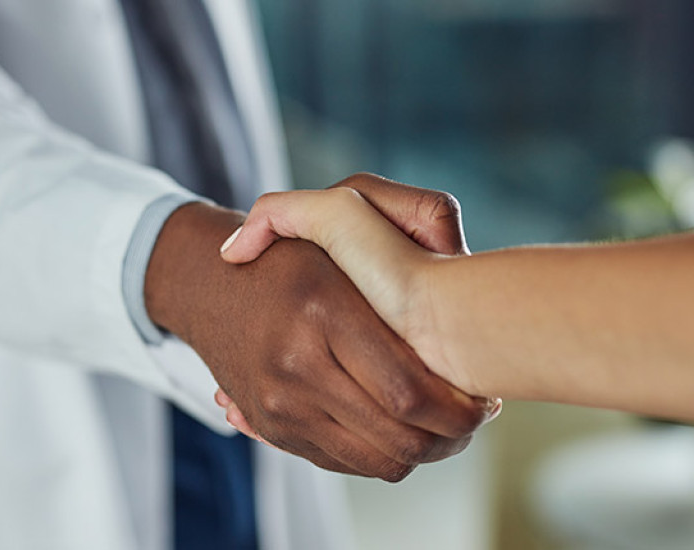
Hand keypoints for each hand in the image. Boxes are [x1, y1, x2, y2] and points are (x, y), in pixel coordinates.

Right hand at [147, 174, 495, 480]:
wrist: (208, 288)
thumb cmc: (295, 253)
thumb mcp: (346, 213)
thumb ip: (415, 216)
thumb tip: (463, 272)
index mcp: (323, 307)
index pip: (408, 389)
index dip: (458, 407)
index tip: (486, 399)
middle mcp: (295, 362)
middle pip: (398, 435)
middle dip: (452, 438)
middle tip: (477, 419)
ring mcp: (279, 402)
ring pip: (377, 460)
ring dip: (424, 453)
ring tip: (445, 428)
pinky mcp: (273, 427)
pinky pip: (344, 464)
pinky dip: (383, 455)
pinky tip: (400, 428)